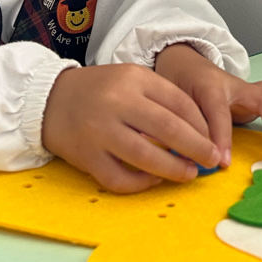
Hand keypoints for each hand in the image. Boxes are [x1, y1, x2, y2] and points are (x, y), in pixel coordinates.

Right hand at [41, 64, 220, 193]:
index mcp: (133, 79)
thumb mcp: (131, 78)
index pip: (179, 103)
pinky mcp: (87, 156)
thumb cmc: (99, 90)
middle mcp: (117, 103)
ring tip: (188, 173)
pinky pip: (120, 178)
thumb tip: (199, 131)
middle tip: (211, 160)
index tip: (213, 140)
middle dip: (197, 148)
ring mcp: (100, 131)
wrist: (49, 98)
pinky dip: (141, 183)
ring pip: (146, 157)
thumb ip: (162, 98)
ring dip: (173, 169)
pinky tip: (153, 179)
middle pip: (168, 129)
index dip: (202, 125)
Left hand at [154, 43, 261, 166]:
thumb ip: (177, 125)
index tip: (222, 163)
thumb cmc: (177, 83)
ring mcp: (245, 88)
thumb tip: (175, 155)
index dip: (222, 138)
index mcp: (208, 86)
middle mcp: (231, 85)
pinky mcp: (253, 93)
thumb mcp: (170, 101)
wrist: (184, 62)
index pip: (219, 112)